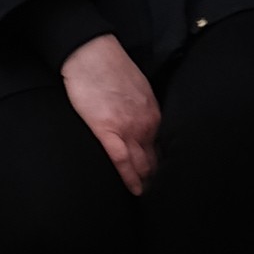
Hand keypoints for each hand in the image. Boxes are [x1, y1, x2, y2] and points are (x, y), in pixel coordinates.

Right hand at [60, 31, 162, 188]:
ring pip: (142, 164)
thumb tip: (141, 124)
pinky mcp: (107, 130)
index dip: (161, 166)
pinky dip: (130, 178)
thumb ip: (143, 110)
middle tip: (159, 197)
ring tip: (148, 199)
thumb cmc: (110, 68)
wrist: (91, 53)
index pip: (161, 148)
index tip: (162, 180)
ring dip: (146, 182)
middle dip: (157, 178)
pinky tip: (135, 191)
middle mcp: (146, 124)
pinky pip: (122, 161)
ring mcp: (128, 128)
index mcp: (153, 114)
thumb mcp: (139, 90)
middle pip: (154, 159)